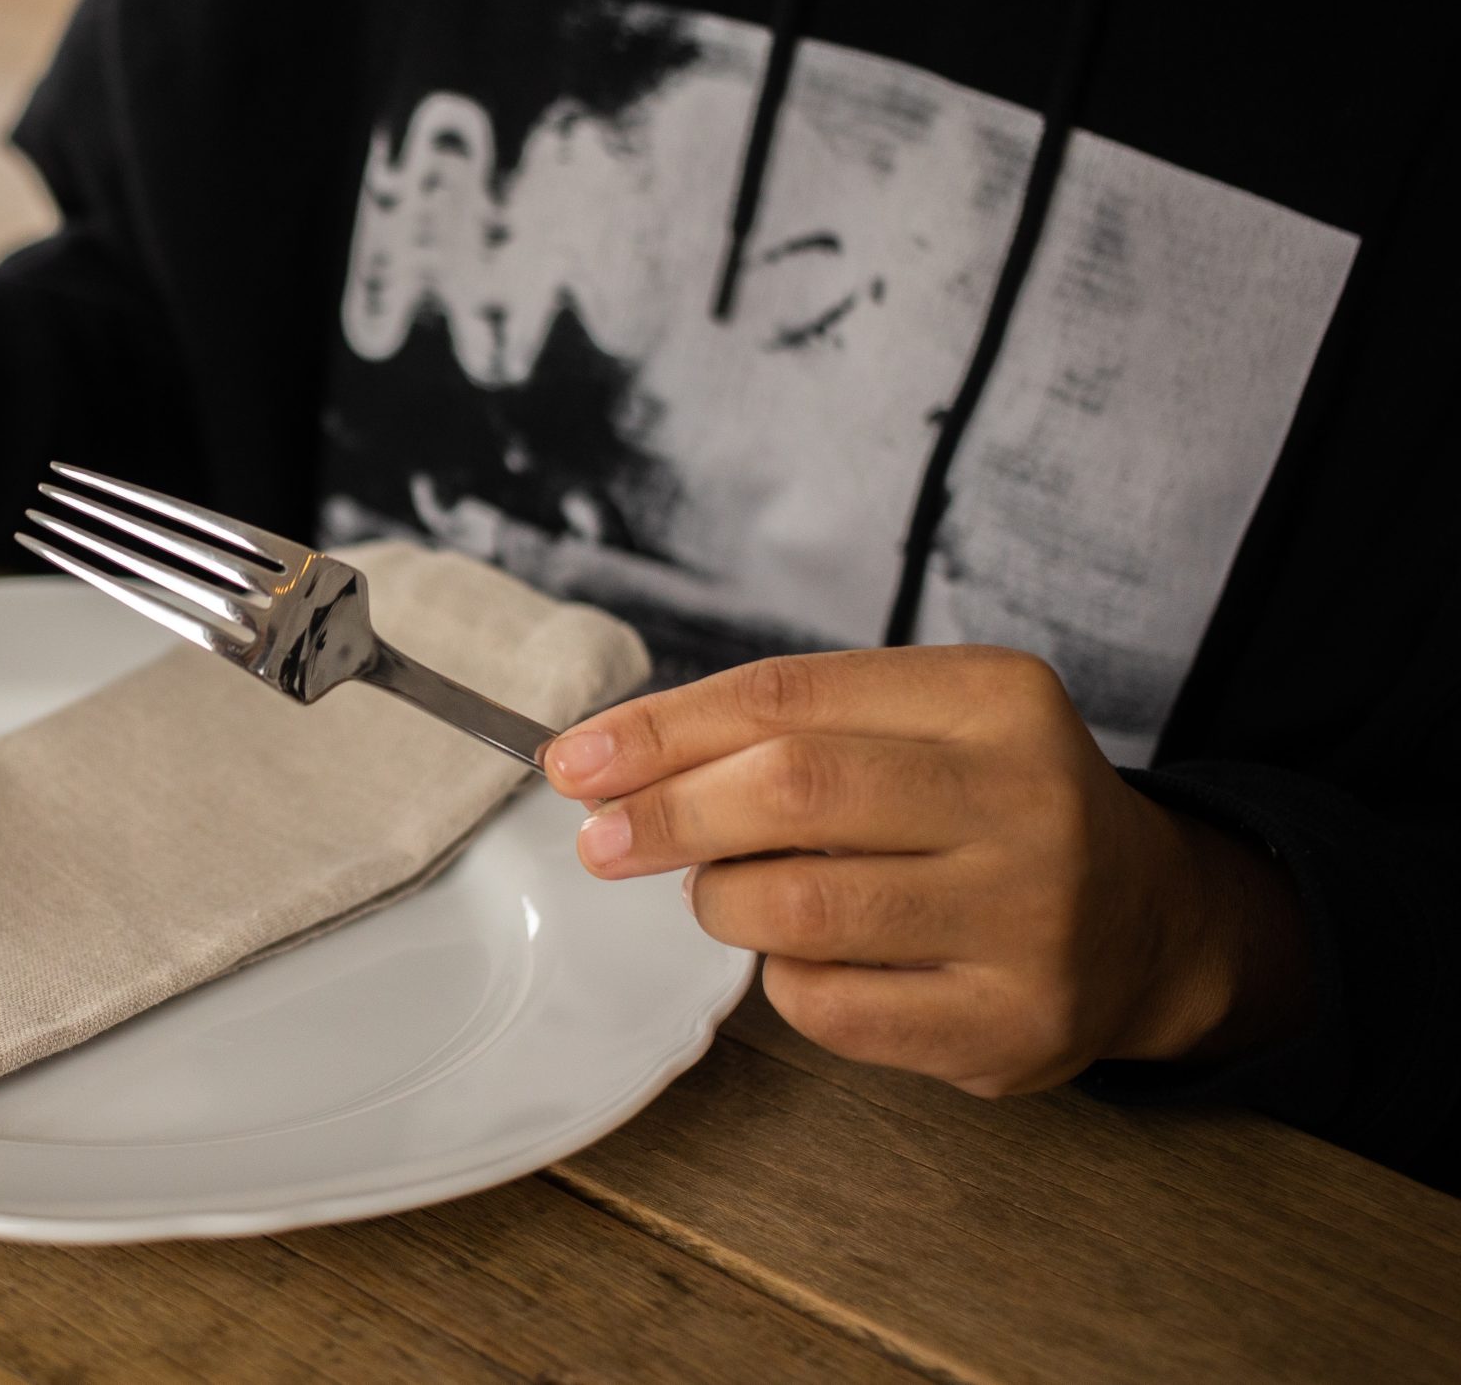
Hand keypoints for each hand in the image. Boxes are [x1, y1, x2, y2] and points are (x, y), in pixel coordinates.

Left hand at [543, 646, 1309, 1095]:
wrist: (1148, 924)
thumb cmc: (986, 806)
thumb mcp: (921, 724)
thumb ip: (786, 727)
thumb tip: (607, 762)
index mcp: (995, 698)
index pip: (788, 696)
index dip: (661, 730)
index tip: (574, 760)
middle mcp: (1028, 801)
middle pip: (792, 793)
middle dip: (669, 815)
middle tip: (602, 840)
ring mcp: (1030, 922)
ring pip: (798, 910)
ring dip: (724, 902)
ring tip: (728, 894)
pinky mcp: (1010, 1027)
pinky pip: (830, 1007)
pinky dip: (786, 982)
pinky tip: (813, 958)